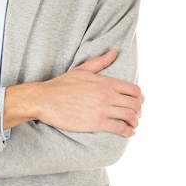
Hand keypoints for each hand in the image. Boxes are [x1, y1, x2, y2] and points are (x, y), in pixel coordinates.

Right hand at [5, 49, 143, 135]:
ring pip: (130, 117)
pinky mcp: (96, 123)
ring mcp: (102, 109)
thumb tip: (115, 52)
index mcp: (104, 82)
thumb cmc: (62, 84)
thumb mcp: (82, 70)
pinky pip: (120, 129)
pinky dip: (128, 133)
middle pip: (135, 104)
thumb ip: (101, 61)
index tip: (138, 103)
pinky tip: (127, 133)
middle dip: (139, 111)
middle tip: (136, 115)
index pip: (134, 89)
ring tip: (133, 126)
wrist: (45, 99)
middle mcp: (106, 95)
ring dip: (135, 123)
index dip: (140, 98)